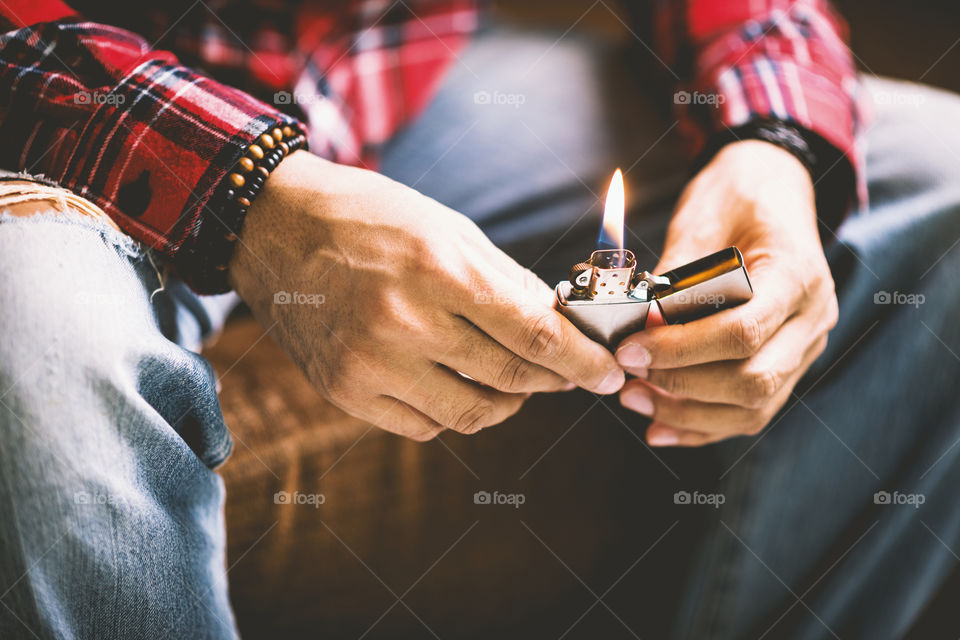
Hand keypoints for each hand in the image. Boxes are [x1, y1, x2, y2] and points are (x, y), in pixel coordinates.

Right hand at [230, 151, 623, 440]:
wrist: (273, 228)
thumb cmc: (369, 216)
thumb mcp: (447, 227)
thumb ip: (507, 280)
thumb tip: (559, 322)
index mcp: (438, 269)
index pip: (534, 334)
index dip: (583, 360)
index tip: (609, 372)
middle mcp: (404, 323)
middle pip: (510, 378)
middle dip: (557, 381)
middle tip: (575, 376)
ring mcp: (369, 364)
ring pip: (470, 414)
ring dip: (508, 401)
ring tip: (517, 381)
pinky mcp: (345, 391)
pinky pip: (423, 425)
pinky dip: (455, 411)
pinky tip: (459, 385)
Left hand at [615, 140, 837, 445]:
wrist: (775, 186)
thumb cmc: (736, 197)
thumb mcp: (703, 223)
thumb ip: (677, 281)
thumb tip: (640, 330)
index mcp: (798, 274)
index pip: (743, 331)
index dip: (681, 349)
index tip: (630, 349)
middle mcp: (813, 317)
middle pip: (754, 380)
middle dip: (682, 385)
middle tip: (627, 375)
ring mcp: (806, 346)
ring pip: (754, 407)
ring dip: (688, 413)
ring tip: (634, 399)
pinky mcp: (789, 364)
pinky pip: (751, 411)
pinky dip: (703, 424)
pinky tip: (660, 426)